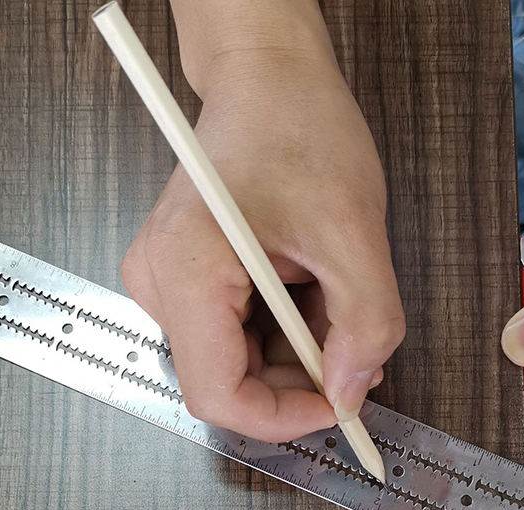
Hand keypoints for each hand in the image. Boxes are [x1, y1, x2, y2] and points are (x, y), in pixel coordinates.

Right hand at [121, 45, 403, 441]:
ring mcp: (165, 284)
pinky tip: (308, 290)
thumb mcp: (353, 229)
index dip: (282, 417)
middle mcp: (158, 284)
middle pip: (228, 381)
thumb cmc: (297, 127)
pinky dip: (282, 331)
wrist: (265, 79)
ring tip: (331, 297)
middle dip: (298, 379)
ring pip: (236, 362)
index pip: (217, 395)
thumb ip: (365, 323)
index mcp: (185, 270)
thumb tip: (349, 393)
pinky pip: (234, 335)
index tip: (336, 405)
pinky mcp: (182, 282)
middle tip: (353, 346)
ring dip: (296, 352)